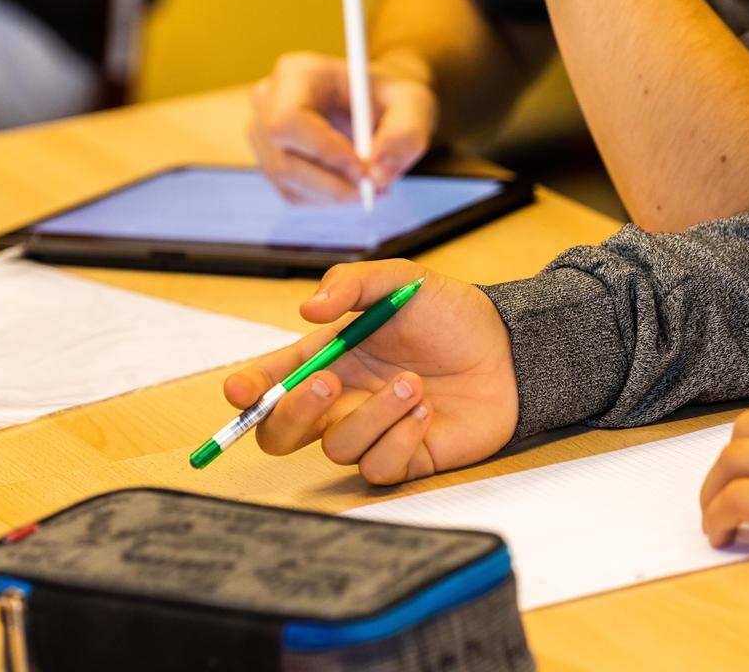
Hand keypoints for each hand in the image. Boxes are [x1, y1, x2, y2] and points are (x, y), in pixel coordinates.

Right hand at [222, 259, 517, 483]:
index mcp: (327, 358)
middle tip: (329, 382)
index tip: (239, 390)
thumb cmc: (450, 314)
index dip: (247, 390)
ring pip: (336, 449)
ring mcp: (370, 433)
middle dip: (294, 412)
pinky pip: (378, 467)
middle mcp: (341, 401)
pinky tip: (427, 412)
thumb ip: (351, 285)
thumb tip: (308, 309)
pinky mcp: (403, 459)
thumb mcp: (399, 280)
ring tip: (414, 383)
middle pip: (280, 433)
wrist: (509, 348)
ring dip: (374, 415)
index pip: (271, 382)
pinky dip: (401, 439)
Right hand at [248, 51, 437, 203]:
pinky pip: (294, 195)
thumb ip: (406, 133)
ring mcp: (263, 134)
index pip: (288, 121)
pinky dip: (328, 199)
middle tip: (374, 189)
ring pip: (289, 184)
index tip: (363, 168)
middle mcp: (268, 102)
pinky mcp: (270, 163)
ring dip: (335, 194)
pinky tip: (352, 181)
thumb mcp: (414, 104)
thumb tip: (378, 174)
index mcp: (297, 73)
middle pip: (283, 162)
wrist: (376, 103)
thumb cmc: (391, 96)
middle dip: (332, 185)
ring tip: (374, 183)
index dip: (322, 152)